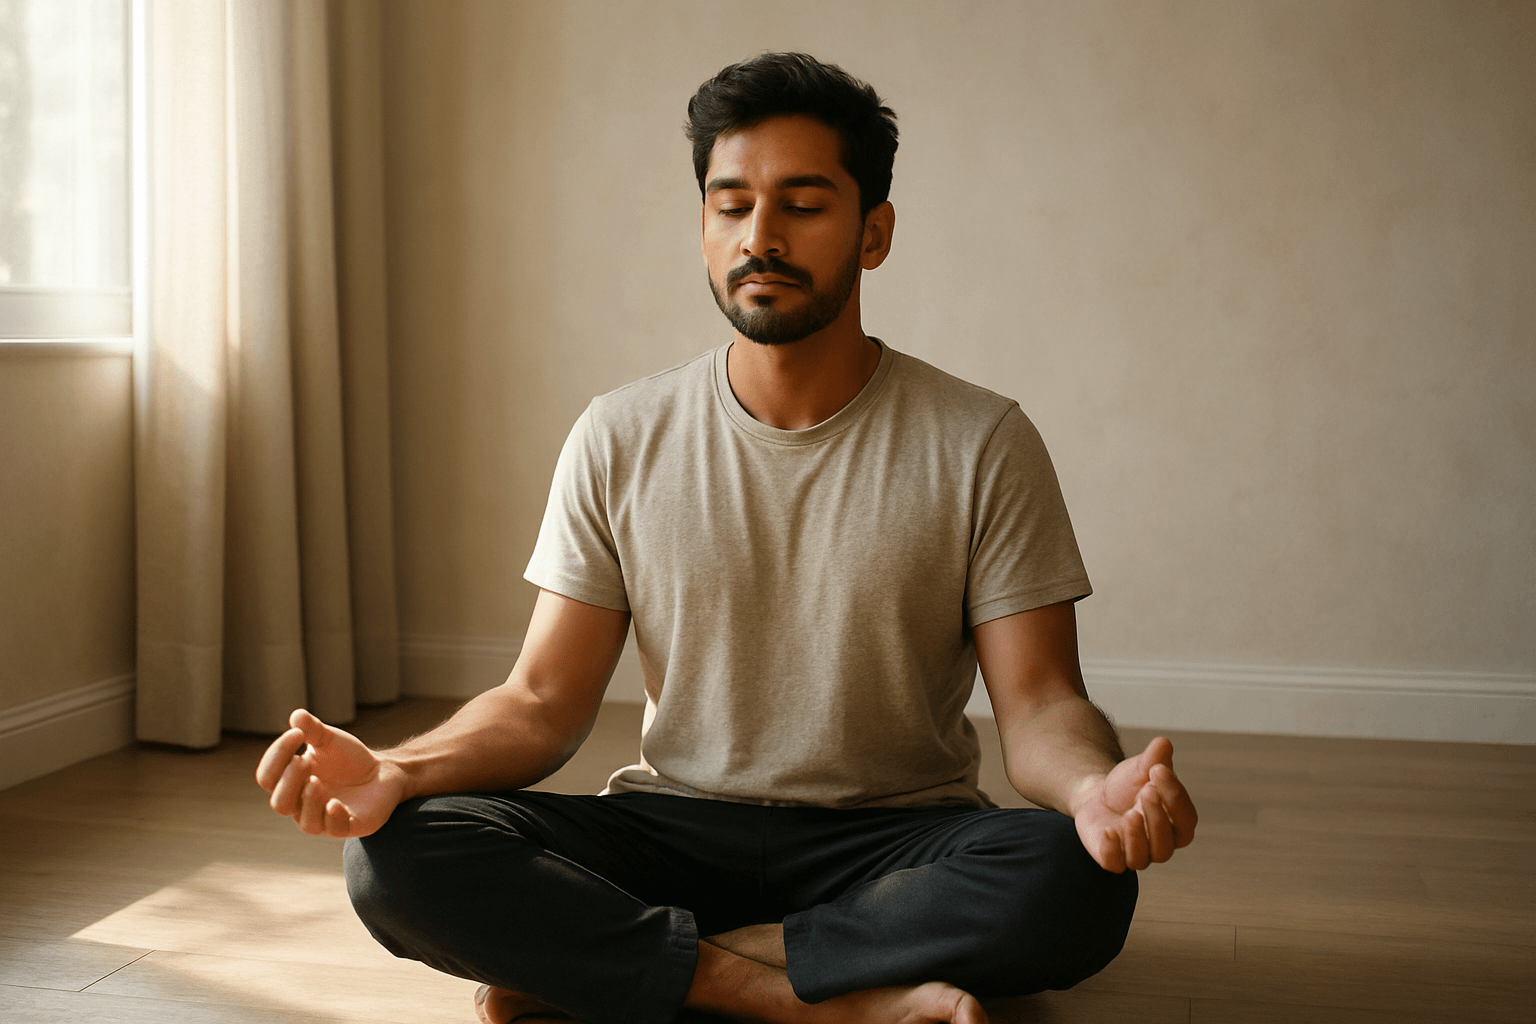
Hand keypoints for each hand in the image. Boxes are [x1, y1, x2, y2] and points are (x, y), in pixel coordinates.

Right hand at [254, 708, 406, 837]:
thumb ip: (312, 729)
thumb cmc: (349, 758)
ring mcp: (326, 819)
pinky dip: (332, 817)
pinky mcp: (350, 824)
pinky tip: (335, 803)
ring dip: (308, 801)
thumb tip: (296, 716)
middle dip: (289, 781)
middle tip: (306, 761)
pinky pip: (335, 830)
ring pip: (305, 822)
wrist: (383, 771)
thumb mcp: (329, 740)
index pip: (268, 777)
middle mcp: (303, 806)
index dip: (276, 756)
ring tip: (316, 781)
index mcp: (291, 784)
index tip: (296, 734)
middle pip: (279, 803)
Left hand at [1070, 736, 1196, 871]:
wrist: (1097, 795)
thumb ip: (1154, 758)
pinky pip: (1114, 864)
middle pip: (1166, 843)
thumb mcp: (1140, 768)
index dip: (1176, 796)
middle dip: (1157, 816)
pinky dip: (1112, 850)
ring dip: (1138, 836)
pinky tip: (1107, 831)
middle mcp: (1160, 844)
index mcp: (1176, 823)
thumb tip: (1163, 743)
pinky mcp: (1111, 859)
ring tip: (1130, 813)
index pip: (1186, 819)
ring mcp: (1135, 854)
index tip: (1159, 770)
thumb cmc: (1128, 784)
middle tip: (1146, 790)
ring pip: (1144, 858)